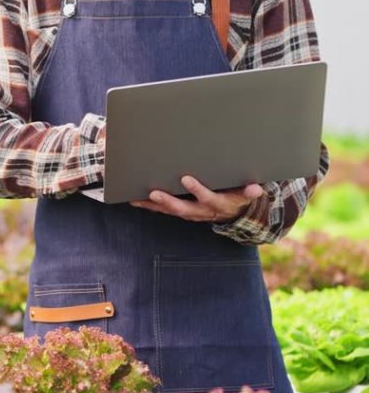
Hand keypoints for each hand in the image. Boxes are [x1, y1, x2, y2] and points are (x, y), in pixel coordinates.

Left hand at [129, 176, 263, 222]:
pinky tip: (135, 200)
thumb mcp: (245, 194)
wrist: (233, 214)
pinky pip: (163, 210)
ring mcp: (190, 213)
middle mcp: (201, 211)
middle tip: (154, 193)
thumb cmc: (237, 196)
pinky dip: (149, 206)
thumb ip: (248, 192)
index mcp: (217, 204)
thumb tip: (257, 189)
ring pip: (170, 210)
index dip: (198, 190)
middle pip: (183, 208)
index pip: (208, 198)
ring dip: (154, 206)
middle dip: (169, 201)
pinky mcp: (181, 212)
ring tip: (138, 199)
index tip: (186, 178)